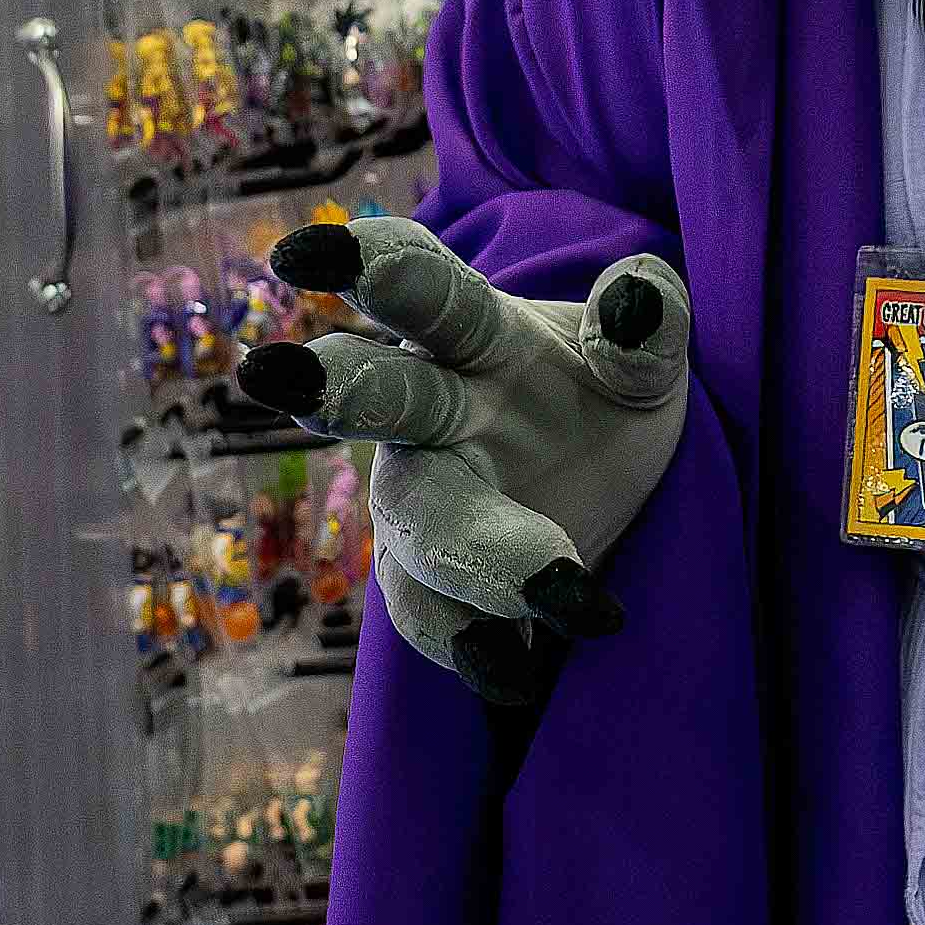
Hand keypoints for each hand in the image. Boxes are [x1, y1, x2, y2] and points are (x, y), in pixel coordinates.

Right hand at [239, 216, 689, 704]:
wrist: (614, 496)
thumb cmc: (603, 399)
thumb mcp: (643, 359)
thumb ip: (645, 325)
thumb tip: (633, 297)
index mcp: (474, 336)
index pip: (420, 288)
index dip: (364, 263)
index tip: (304, 254)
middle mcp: (429, 414)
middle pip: (379, 398)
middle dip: (335, 387)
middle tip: (279, 374)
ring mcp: (428, 503)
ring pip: (419, 521)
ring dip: (461, 550)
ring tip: (541, 584)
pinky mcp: (437, 588)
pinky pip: (438, 617)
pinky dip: (473, 641)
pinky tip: (514, 671)